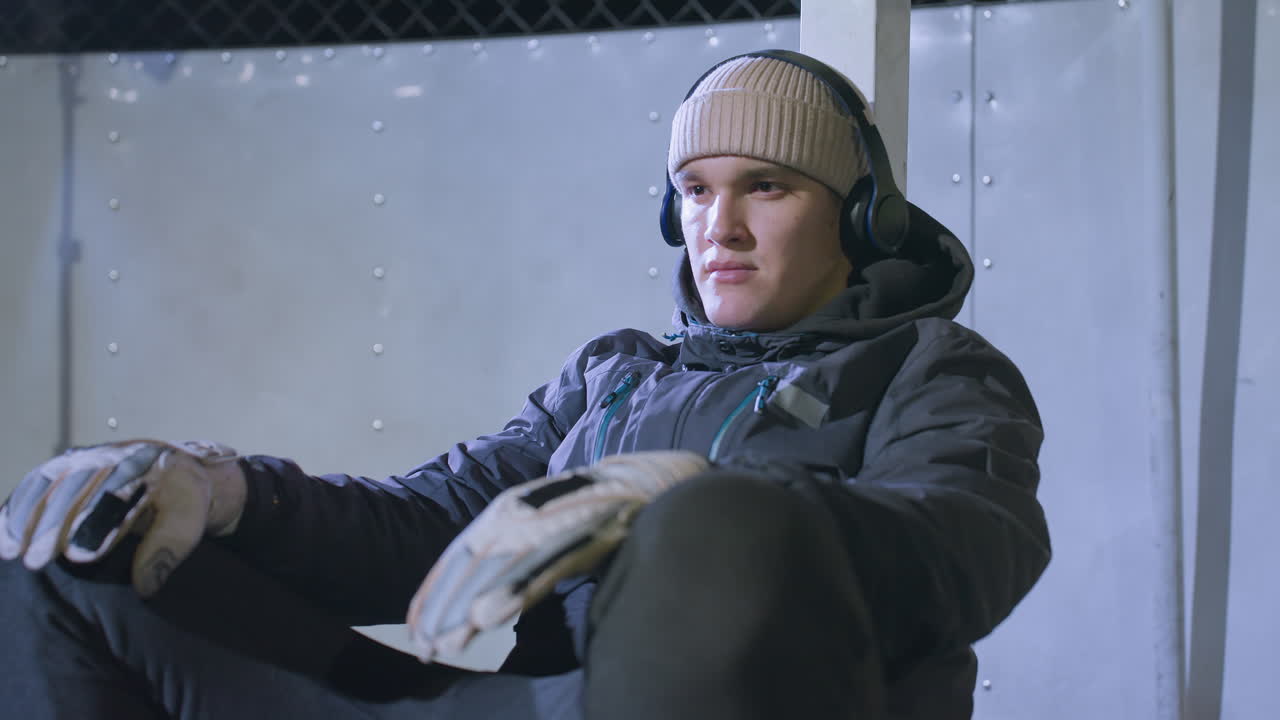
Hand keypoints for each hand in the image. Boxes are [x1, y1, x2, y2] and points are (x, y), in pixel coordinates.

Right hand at [0, 439, 245, 595]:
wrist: (179, 470)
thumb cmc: (185, 500)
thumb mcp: (189, 521)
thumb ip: (167, 550)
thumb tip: (145, 587)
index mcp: (146, 465)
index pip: (115, 493)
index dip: (95, 524)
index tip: (78, 556)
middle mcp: (112, 456)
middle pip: (75, 487)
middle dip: (52, 524)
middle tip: (35, 560)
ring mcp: (87, 458)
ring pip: (49, 483)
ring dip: (24, 516)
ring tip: (8, 551)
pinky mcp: (68, 466)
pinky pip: (37, 482)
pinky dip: (15, 506)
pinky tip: (1, 535)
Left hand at [407, 450, 709, 661]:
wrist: (650, 479)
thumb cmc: (599, 508)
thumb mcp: (550, 533)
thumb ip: (523, 557)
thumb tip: (484, 594)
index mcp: (513, 511)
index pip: (464, 554)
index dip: (439, 591)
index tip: (420, 629)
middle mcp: (526, 513)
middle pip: (475, 565)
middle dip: (449, 609)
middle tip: (427, 650)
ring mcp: (554, 523)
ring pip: (504, 571)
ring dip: (474, 608)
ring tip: (449, 642)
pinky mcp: (582, 535)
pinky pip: (545, 568)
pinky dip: (517, 592)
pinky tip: (493, 615)